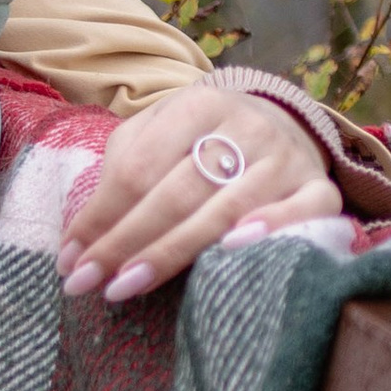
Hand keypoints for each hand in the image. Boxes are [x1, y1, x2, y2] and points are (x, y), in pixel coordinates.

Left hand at [60, 88, 340, 305]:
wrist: (284, 122)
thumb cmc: (203, 139)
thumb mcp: (158, 134)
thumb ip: (121, 171)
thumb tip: (80, 241)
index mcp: (199, 104)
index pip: (139, 167)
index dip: (101, 216)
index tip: (70, 260)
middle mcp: (246, 126)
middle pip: (176, 193)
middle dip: (125, 241)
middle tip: (88, 283)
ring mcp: (286, 158)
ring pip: (225, 210)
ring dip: (171, 253)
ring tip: (126, 285)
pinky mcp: (320, 188)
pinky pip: (302, 214)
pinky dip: (270, 232)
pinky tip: (229, 256)